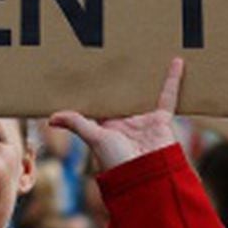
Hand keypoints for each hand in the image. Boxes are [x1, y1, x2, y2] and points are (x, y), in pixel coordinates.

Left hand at [49, 57, 182, 171]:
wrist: (146, 176)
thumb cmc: (117, 161)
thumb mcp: (95, 138)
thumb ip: (78, 124)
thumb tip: (52, 117)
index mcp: (109, 125)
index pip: (102, 101)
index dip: (98, 87)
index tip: (91, 67)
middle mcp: (127, 121)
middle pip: (124, 94)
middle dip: (123, 77)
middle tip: (119, 51)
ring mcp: (145, 119)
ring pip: (146, 92)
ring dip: (147, 76)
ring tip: (146, 53)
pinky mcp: (162, 119)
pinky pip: (168, 96)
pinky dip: (173, 80)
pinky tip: (176, 62)